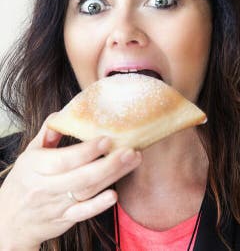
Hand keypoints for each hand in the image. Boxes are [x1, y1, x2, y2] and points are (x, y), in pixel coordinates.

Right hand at [0, 118, 141, 249]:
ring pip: (86, 191)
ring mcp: (56, 204)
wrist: (9, 220)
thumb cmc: (24, 182)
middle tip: (130, 150)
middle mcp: (46, 186)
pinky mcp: (64, 219)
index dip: (86, 150)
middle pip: (80, 176)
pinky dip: (98, 206)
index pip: (63, 159)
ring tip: (133, 161)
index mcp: (36, 167)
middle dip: (108, 163)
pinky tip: (114, 196)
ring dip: (112, 177)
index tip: (107, 139)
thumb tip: (62, 114)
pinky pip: (82, 213)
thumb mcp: (29, 156)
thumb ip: (47, 135)